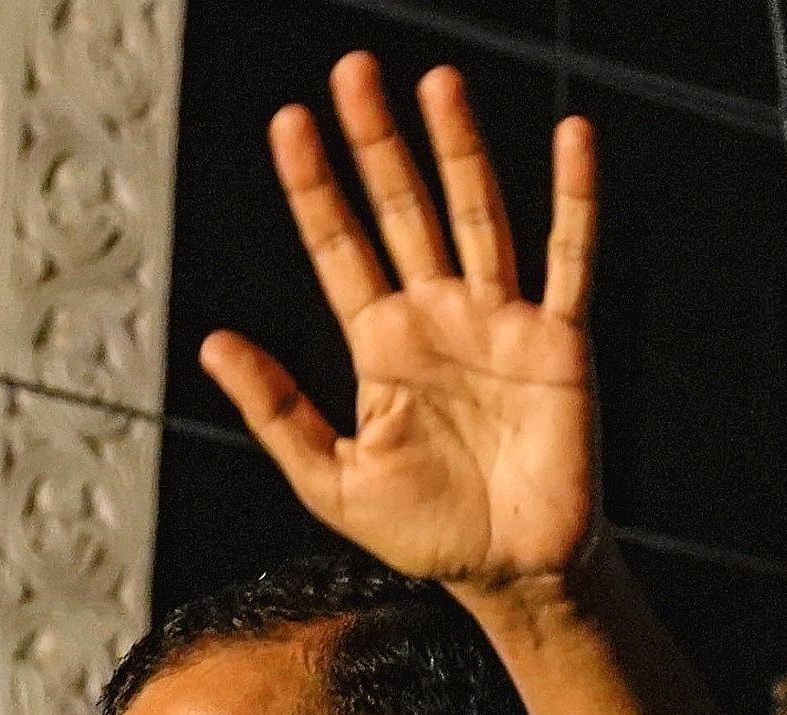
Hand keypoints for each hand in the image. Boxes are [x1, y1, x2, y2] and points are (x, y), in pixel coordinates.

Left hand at [198, 55, 599, 590]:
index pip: (339, 247)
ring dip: (459, 149)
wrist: (510, 570)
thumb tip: (213, 342)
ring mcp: (499, 320)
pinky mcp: (558, 340)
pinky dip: (574, 198)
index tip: (289, 124)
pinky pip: (570, 257)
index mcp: (380, 345)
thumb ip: (274, 409)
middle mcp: (438, 316)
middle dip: (376, 144)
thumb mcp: (330, 477)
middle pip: (401, 208)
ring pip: (476, 213)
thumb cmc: (423, 531)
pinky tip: (571, 136)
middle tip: (351, 71)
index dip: (314, 187)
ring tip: (437, 83)